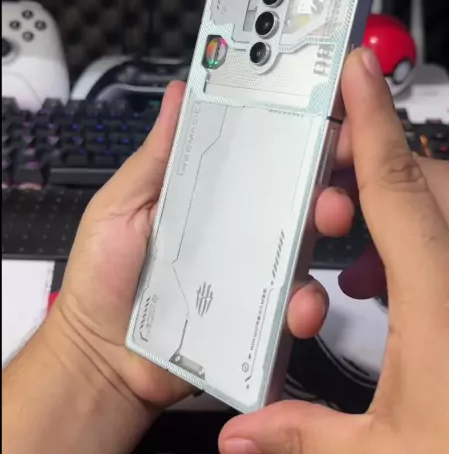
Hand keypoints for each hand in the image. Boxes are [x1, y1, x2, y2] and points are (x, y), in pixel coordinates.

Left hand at [47, 81, 354, 412]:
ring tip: (330, 215)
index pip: (259, 156)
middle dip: (325, 167)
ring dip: (328, 223)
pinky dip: (304, 305)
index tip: (323, 106)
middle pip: (295, 194)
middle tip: (342, 150)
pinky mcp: (259, 319)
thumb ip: (156, 158)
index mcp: (210, 196)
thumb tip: (179, 93)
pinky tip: (297, 304)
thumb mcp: (121, 206)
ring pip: (304, 245)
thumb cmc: (104, 278)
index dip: (293, 131)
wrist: (101, 359)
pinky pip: (293, 308)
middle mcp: (239, 230)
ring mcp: (253, 274)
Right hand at [219, 49, 448, 453]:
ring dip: (406, 214)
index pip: (397, 185)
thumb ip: (298, 434)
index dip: (371, 119)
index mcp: (443, 303)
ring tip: (358, 261)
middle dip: (379, 167)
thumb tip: (240, 432)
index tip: (358, 72)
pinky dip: (432, 251)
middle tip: (330, 190)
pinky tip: (400, 299)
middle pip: (435, 182)